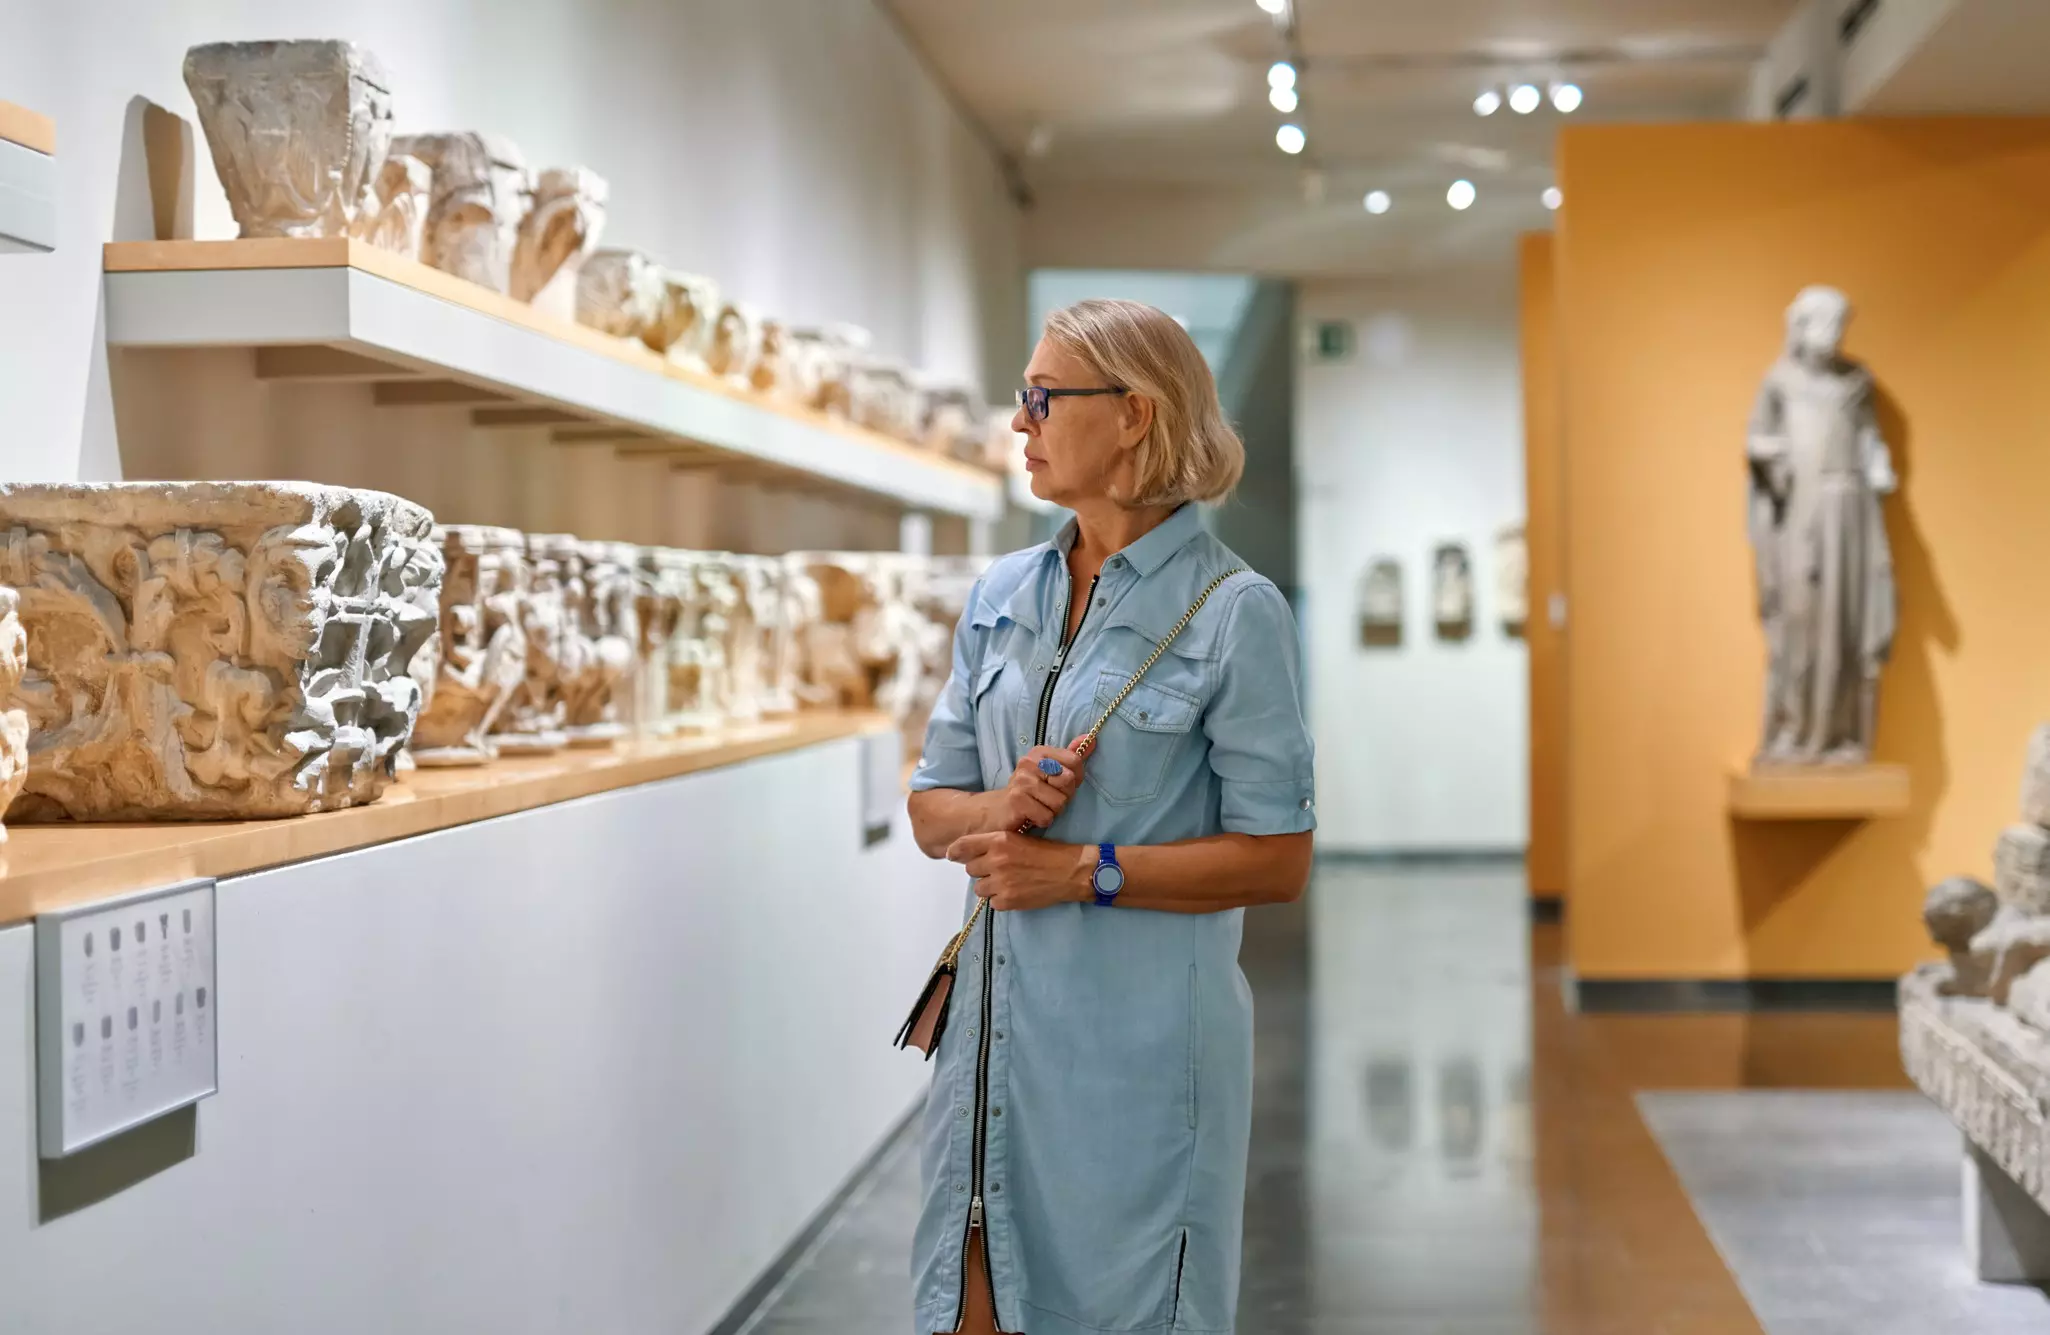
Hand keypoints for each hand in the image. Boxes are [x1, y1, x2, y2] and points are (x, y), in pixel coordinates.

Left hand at [947, 832, 1091, 910]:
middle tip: (998, 870)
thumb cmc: (1048, 852)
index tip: (953, 856)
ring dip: (990, 886)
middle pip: (970, 869)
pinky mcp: (1007, 901)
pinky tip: (1015, 892)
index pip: (964, 846)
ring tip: (1008, 882)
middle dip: (981, 870)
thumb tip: (969, 853)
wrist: (1070, 872)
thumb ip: (994, 844)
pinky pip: (992, 902)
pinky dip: (1001, 899)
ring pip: (979, 888)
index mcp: (999, 841)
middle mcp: (996, 860)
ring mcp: (1001, 882)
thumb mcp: (1019, 838)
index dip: (956, 852)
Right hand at [993, 745, 1084, 832]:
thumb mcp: (1051, 770)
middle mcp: (1029, 763)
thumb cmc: (1031, 790)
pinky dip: (1043, 820)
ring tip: (1040, 807)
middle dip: (1064, 796)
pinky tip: (1033, 815)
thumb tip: (1092, 739)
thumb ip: (1071, 756)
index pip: (1075, 761)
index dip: (1075, 778)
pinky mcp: (1017, 801)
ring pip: (1060, 802)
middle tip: (1048, 798)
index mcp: (1040, 752)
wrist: (1000, 809)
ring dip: (1053, 811)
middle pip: (1069, 781)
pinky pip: (1047, 816)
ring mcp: (1022, 782)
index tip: (1060, 784)